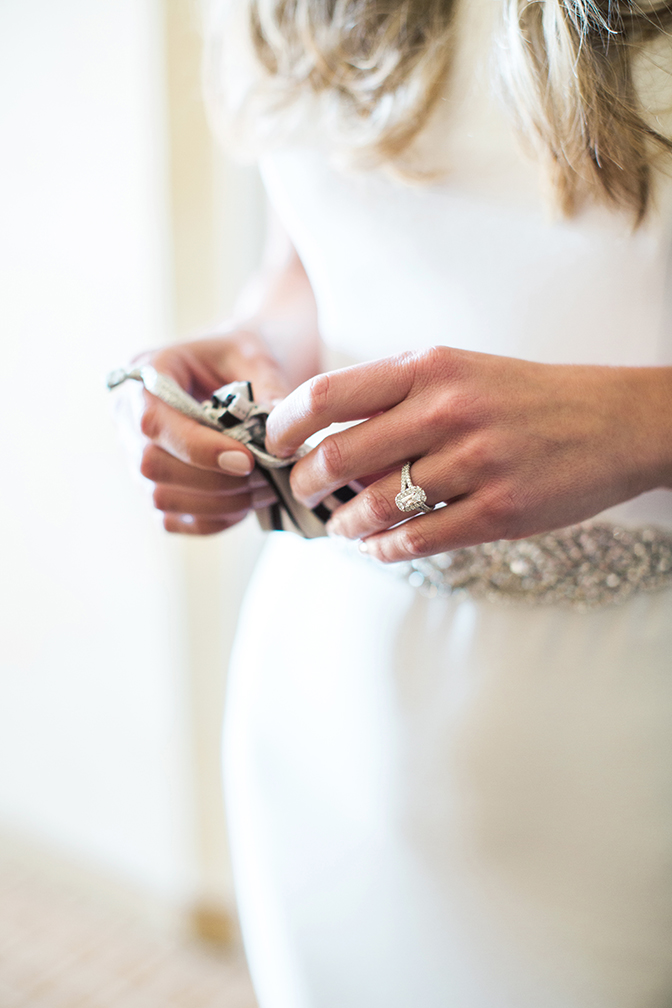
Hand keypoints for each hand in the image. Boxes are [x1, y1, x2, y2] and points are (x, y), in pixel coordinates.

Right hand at [129, 330, 289, 534]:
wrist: (232, 368)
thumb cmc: (239, 356)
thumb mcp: (256, 356)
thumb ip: (267, 388)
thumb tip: (276, 430)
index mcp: (145, 374)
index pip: (154, 422)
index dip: (198, 448)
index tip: (247, 460)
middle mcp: (128, 416)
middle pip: (151, 466)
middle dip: (214, 481)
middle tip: (266, 479)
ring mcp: (134, 455)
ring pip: (161, 498)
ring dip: (217, 503)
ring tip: (265, 491)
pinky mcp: (152, 485)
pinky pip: (171, 519)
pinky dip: (212, 519)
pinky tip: (245, 504)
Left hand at [265, 346, 671, 561]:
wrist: (615, 422)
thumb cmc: (525, 397)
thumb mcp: (460, 371)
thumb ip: (397, 397)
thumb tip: (329, 442)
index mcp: (429, 367)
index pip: (327, 394)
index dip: (285, 425)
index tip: (274, 444)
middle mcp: (447, 410)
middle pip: (339, 456)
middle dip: (306, 482)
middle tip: (303, 492)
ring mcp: (475, 462)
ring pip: (376, 505)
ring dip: (345, 523)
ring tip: (341, 526)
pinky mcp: (499, 511)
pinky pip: (418, 540)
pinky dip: (386, 549)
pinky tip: (379, 547)